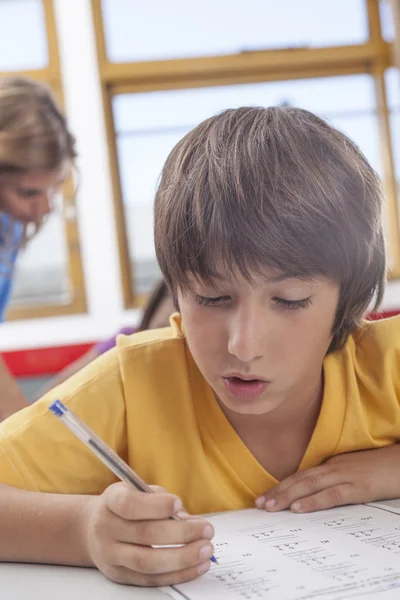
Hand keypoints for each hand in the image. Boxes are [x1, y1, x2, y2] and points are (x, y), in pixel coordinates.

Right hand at [80, 482, 214, 585]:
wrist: (94, 528)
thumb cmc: (127, 506)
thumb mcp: (140, 492)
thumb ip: (163, 502)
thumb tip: (192, 522)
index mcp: (111, 501)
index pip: (130, 505)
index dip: (155, 506)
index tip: (178, 503)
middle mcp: (106, 528)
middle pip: (144, 535)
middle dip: (181, 534)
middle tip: (207, 530)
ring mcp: (110, 555)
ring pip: (148, 562)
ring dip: (182, 558)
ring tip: (206, 551)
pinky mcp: (119, 576)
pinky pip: (150, 579)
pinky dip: (177, 574)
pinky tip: (196, 566)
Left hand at [255, 445, 399, 513]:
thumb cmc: (379, 468)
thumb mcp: (352, 471)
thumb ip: (333, 479)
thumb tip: (314, 493)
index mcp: (331, 465)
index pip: (300, 475)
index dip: (281, 486)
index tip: (264, 496)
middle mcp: (334, 468)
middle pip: (300, 479)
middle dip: (277, 492)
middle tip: (259, 504)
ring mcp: (345, 476)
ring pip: (310, 485)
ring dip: (287, 496)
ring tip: (270, 507)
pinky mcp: (358, 487)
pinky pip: (331, 495)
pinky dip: (313, 501)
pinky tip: (299, 508)